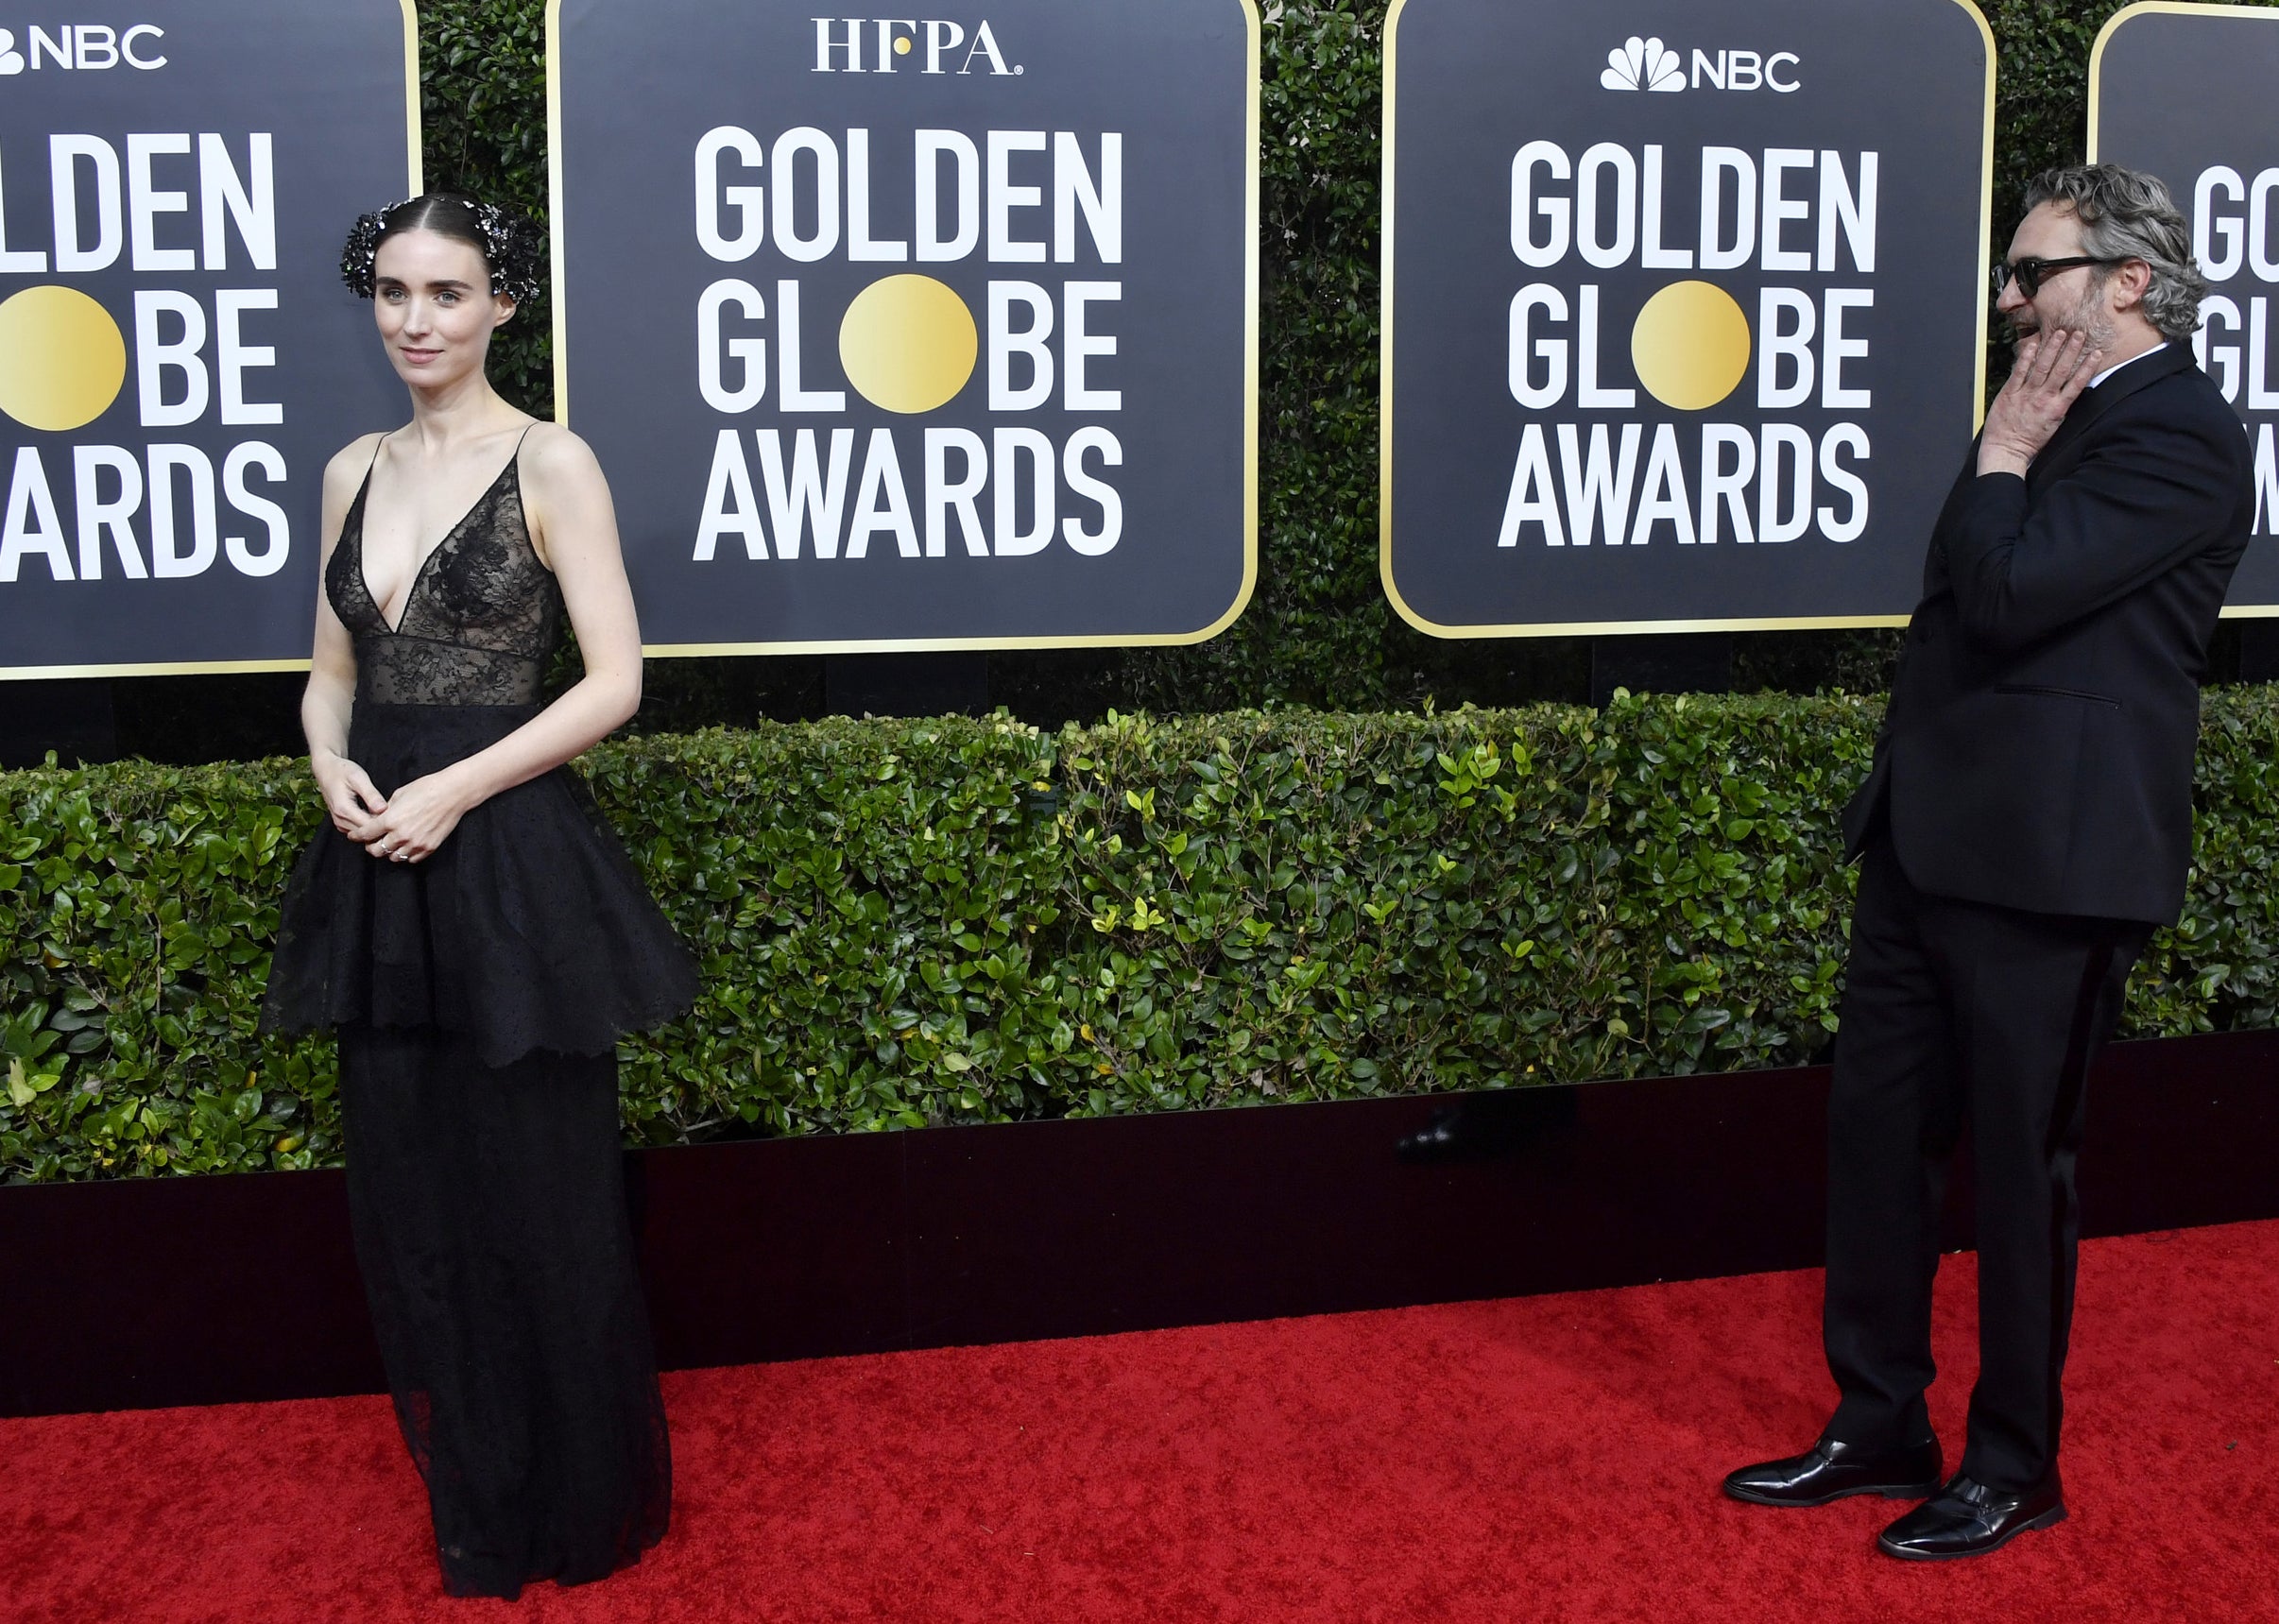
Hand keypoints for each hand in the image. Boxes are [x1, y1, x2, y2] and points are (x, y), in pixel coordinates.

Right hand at [313, 753, 387, 841]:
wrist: (326, 769)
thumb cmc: (342, 771)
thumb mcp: (359, 778)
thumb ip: (371, 795)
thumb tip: (383, 809)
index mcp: (344, 809)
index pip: (368, 826)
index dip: (384, 824)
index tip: (397, 816)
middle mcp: (340, 819)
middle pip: (365, 833)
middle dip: (381, 828)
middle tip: (395, 817)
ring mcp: (340, 823)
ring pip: (362, 834)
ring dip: (375, 828)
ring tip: (388, 816)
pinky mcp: (342, 823)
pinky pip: (358, 830)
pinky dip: (368, 826)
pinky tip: (377, 817)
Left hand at [354, 768, 471, 864]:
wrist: (452, 793)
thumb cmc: (427, 788)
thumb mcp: (399, 794)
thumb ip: (386, 810)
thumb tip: (379, 818)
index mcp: (390, 820)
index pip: (366, 834)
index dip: (356, 835)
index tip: (353, 836)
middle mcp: (401, 835)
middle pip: (377, 850)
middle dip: (371, 846)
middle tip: (372, 841)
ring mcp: (416, 843)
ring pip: (394, 857)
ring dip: (389, 851)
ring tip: (391, 843)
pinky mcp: (429, 847)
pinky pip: (411, 858)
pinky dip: (406, 854)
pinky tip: (406, 845)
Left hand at [1979, 328, 2095, 477]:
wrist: (2006, 451)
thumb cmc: (2029, 441)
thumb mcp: (2054, 425)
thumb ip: (2061, 406)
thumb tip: (2072, 391)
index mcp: (2058, 408)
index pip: (2077, 384)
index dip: (2088, 367)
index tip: (2097, 353)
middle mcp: (2044, 399)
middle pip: (2061, 370)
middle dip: (2071, 350)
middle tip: (2080, 333)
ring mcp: (2026, 395)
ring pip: (2042, 367)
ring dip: (2052, 348)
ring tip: (2060, 333)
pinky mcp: (2009, 394)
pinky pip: (2019, 372)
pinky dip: (2026, 358)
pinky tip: (2033, 344)